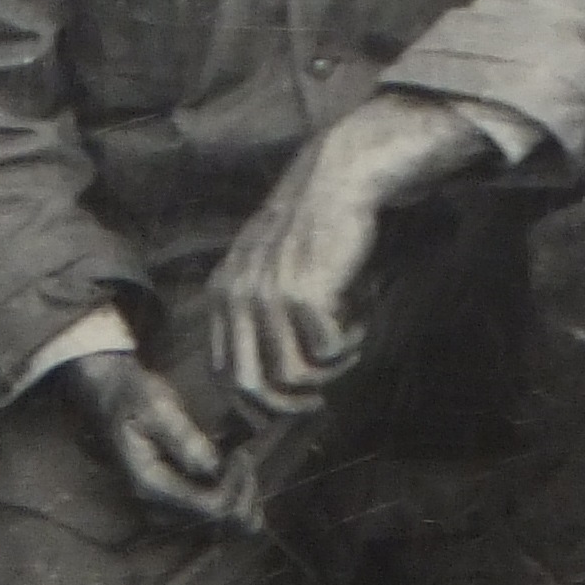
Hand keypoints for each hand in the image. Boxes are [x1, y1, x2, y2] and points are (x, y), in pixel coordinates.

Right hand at [66, 353, 263, 531]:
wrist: (116, 399)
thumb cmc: (136, 397)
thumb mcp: (157, 405)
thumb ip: (183, 436)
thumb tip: (212, 466)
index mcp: (151, 485)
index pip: (209, 506)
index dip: (235, 485)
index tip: (242, 454)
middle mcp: (158, 508)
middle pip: (218, 521)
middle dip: (242, 492)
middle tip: (245, 457)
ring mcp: (167, 510)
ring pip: (221, 526)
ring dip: (241, 499)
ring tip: (242, 465)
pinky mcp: (176, 505)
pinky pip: (214, 518)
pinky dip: (233, 503)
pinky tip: (239, 480)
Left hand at [206, 95, 487, 418]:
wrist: (340, 179)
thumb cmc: (315, 228)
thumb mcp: (271, 270)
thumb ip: (262, 316)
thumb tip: (275, 383)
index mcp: (223, 292)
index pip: (224, 372)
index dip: (257, 402)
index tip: (290, 404)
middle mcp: (237, 296)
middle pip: (251, 385)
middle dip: (288, 405)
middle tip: (319, 399)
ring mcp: (268, 296)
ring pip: (294, 374)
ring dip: (330, 368)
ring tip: (351, 340)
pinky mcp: (304, 294)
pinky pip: (328, 351)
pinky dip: (351, 342)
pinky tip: (362, 310)